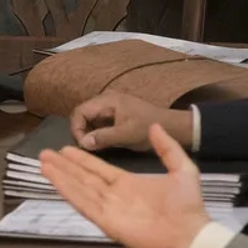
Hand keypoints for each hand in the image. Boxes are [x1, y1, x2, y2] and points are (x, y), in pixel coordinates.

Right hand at [39, 126, 212, 247]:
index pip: (98, 169)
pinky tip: (54, 179)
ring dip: (60, 176)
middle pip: (83, 177)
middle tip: (45, 153)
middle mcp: (113, 195)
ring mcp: (108, 208)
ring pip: (79, 188)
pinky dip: (67, 191)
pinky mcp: (105, 221)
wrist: (189, 232)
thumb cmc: (186, 204)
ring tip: (43, 163)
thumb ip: (167, 148)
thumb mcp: (182, 168)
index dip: (81, 159)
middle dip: (64, 165)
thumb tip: (155, 126)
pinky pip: (83, 203)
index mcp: (127, 183)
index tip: (65, 149)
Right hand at [69, 93, 190, 152]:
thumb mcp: (126, 134)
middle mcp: (106, 100)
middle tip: (87, 147)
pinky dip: (96, 133)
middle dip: (81, 131)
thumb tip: (83, 143)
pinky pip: (98, 123)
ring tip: (94, 147)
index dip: (76, 129)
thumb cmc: (149, 128)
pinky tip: (101, 144)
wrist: (171, 126)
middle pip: (82, 114)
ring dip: (89, 133)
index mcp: (108, 101)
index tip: (83, 145)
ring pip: (89, 120)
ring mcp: (110, 107)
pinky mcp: (115, 115)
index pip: (79, 112)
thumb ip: (104, 137)